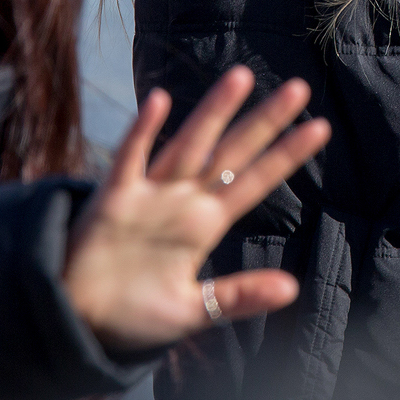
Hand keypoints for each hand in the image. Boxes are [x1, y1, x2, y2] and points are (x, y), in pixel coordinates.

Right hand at [62, 66, 331, 352]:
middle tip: (300, 89)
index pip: (255, 182)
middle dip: (264, 122)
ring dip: (213, 113)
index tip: (320, 127)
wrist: (78, 322)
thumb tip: (292, 290)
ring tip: (242, 78)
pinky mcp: (113, 200)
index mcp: (205, 224)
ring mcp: (149, 195)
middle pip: (231, 153)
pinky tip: (160, 101)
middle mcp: (183, 201)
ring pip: (188, 145)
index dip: (286, 156)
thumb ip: (238, 297)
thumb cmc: (135, 314)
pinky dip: (143, 132)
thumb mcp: (194, 310)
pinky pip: (129, 159)